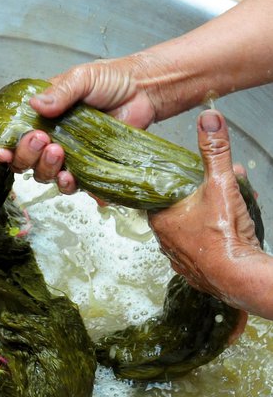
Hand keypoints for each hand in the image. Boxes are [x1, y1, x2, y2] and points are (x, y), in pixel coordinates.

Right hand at [0, 54, 162, 191]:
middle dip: (26, 155)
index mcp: (39, 117)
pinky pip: (72, 186)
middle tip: (41, 139)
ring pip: (44, 175)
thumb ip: (59, 91)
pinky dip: (69, 185)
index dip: (3, 148)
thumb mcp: (81, 78)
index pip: (12, 137)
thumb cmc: (110, 81)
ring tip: (58, 152)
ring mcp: (67, 156)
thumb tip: (36, 104)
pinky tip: (71, 176)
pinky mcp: (87, 169)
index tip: (2, 151)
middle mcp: (48, 139)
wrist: (143, 92)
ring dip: (46, 169)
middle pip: (23, 161)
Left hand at [148, 109, 260, 313]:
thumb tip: (208, 120)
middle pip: (180, 208)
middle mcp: (165, 239)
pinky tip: (233, 230)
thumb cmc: (224, 234)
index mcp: (160, 218)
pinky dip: (217, 236)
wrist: (240, 277)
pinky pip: (203, 248)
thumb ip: (214, 151)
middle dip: (204, 192)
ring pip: (193, 227)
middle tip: (225, 182)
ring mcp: (180, 257)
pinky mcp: (197, 271)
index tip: (190, 174)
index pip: (157, 193)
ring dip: (213, 213)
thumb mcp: (220, 183)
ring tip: (237, 203)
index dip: (177, 180)